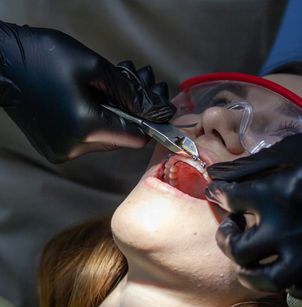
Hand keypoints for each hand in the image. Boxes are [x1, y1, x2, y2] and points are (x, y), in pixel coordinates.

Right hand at [0, 21, 174, 161]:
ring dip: (117, 114)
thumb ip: (129, 92)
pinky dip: (98, 120)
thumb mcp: (93, 67)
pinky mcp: (56, 149)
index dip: (151, 121)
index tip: (157, 103)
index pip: (136, 137)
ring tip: (115, 85)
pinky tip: (97, 98)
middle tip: (138, 82)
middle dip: (134, 112)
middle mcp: (75, 148)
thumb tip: (157, 109)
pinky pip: (89, 139)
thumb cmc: (42, 57)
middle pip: (122, 138)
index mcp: (86, 128)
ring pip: (107, 138)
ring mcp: (63, 152)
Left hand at [206, 87, 301, 299]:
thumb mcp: (284, 150)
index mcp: (275, 193)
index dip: (218, 195)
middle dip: (226, 240)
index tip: (218, 195)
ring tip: (248, 266)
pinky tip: (287, 276)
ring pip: (271, 280)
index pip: (229, 200)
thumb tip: (213, 173)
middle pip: (240, 251)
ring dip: (252, 276)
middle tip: (231, 231)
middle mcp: (290, 225)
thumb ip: (246, 166)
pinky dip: (294, 289)